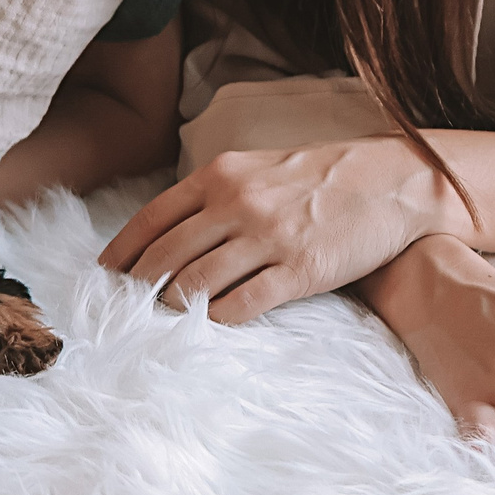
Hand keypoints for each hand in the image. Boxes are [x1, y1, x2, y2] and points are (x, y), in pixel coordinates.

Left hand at [99, 135, 463, 322]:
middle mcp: (237, 204)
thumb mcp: (255, 168)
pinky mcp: (301, 271)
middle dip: (139, 286)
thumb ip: (213, 193)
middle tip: (122, 308)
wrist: (390, 181)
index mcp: (220, 175)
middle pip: (167, 255)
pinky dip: (219, 319)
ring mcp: (269, 237)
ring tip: (162, 321)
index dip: (122, 251)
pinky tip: (209, 326)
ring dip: (175, 306)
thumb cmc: (317, 177)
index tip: (104, 274)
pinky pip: (245, 304)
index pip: (152, 218)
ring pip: (199, 282)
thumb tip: (168, 229)